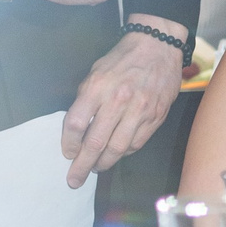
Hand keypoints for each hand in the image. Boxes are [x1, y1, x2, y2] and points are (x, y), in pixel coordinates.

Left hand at [60, 22, 185, 186]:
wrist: (158, 46)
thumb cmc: (122, 59)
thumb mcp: (95, 72)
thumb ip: (85, 100)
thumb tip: (77, 131)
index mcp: (98, 87)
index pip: (77, 124)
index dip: (69, 143)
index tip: (67, 153)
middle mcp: (119, 99)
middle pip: (96, 142)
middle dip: (82, 165)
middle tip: (74, 180)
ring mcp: (140, 109)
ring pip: (118, 148)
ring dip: (104, 163)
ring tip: (96, 168)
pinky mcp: (156, 116)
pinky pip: (136, 143)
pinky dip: (124, 152)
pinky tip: (116, 153)